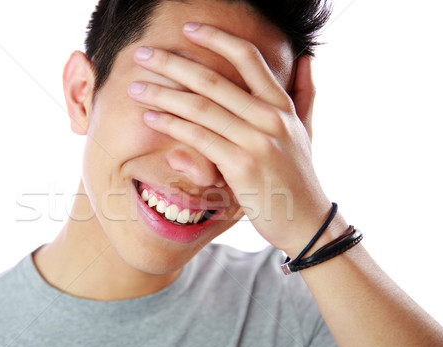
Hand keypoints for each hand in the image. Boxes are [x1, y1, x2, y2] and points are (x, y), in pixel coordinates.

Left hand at [127, 22, 333, 255]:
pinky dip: (171, 124)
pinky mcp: (241, 166)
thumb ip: (304, 94)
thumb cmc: (298, 177)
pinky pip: (198, 138)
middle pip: (213, 80)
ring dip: (162, 94)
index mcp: (283, 104)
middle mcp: (271, 117)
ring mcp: (256, 141)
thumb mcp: (306, 131)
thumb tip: (305, 58)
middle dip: (173, 63)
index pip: (248, 58)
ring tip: (135, 86)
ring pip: (200, 108)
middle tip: (143, 52)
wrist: (306, 222)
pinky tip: (150, 116)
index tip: (188, 29)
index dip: (216, 38)